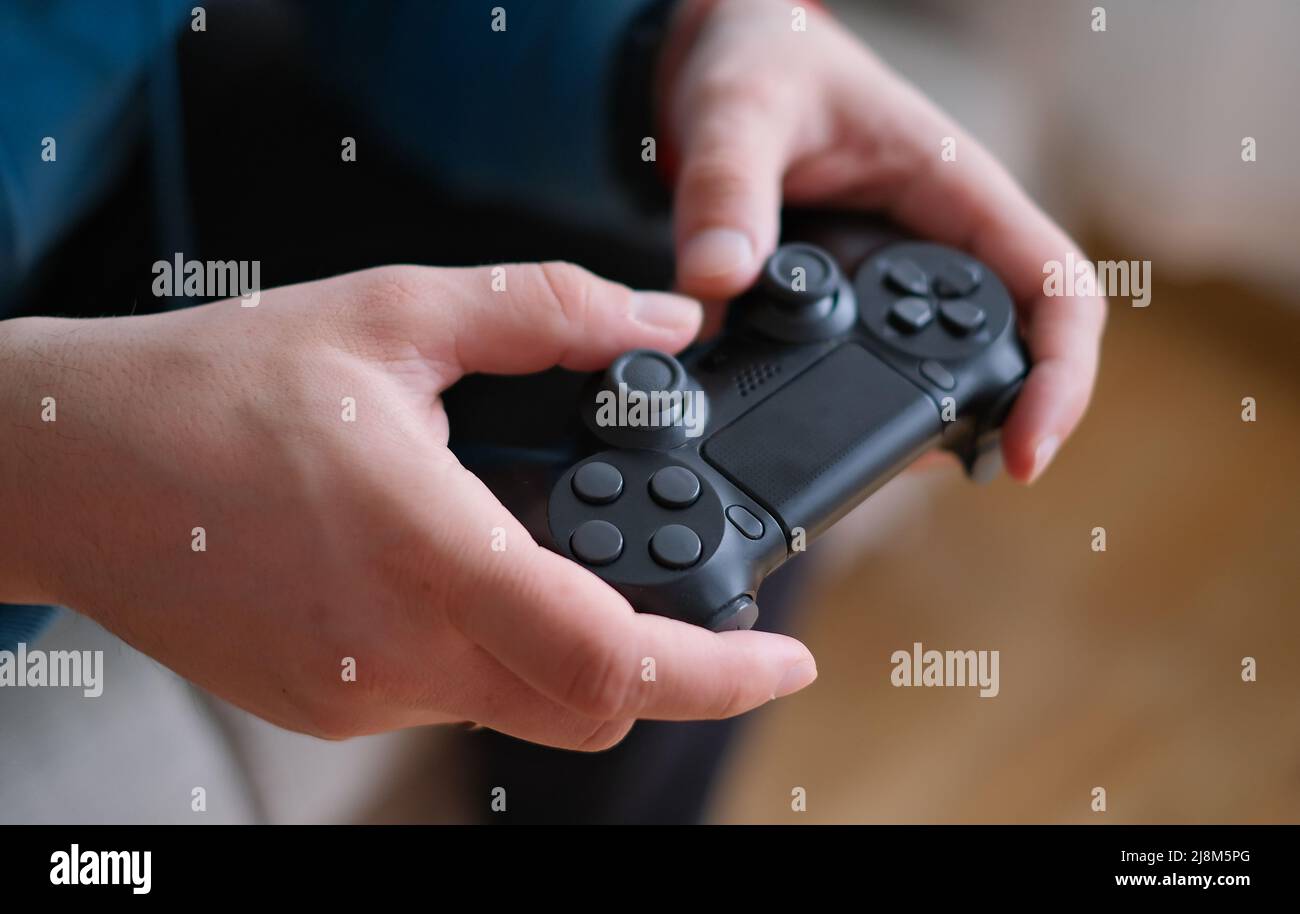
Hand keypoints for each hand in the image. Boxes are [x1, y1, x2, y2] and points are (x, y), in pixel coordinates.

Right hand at [0, 263, 816, 747]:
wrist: (72, 467)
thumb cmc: (212, 389)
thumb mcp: (393, 315)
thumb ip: (547, 312)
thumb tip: (657, 321)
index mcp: (430, 551)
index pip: (612, 661)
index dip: (720, 675)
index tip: (781, 655)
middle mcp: (401, 650)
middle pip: (592, 705)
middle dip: (666, 661)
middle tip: (685, 586)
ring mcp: (364, 695)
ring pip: (524, 704)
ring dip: (570, 642)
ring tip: (541, 543)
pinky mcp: (332, 709)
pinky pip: (451, 695)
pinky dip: (489, 644)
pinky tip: (450, 566)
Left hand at [659, 0, 1105, 481]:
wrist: (722, 63)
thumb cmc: (761, 62)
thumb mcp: (741, 110)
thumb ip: (727, 190)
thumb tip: (716, 281)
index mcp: (957, 190)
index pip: (1056, 288)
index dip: (1062, 375)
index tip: (1027, 451)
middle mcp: (938, 246)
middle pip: (1008, 355)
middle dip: (983, 426)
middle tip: (913, 472)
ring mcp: (892, 285)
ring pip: (934, 376)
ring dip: (910, 429)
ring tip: (852, 467)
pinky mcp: (843, 309)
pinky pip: (862, 372)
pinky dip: (841, 411)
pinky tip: (799, 432)